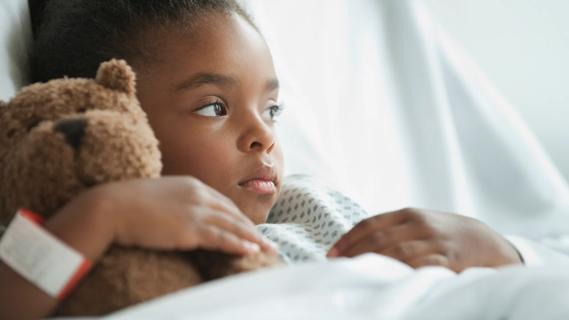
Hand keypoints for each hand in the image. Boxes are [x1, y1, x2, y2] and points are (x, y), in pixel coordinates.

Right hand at [95, 176, 276, 255]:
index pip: (223, 202)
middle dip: (252, 228)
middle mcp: (199, 195)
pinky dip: (239, 244)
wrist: (111, 206)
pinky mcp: (190, 228)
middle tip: (267, 241)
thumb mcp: (158, 197)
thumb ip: (175, 203)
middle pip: (233, 213)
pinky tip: (251, 251)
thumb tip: (179, 216)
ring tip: (267, 250)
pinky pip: (221, 237)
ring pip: (233, 226)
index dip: (238, 217)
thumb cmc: (128, 203)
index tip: (249, 227)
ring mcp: (195, 210)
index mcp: (192, 185)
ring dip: (253, 239)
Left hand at [327, 208, 521, 271]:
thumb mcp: (419, 223)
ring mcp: (435, 242)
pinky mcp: (450, 261)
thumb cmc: (445, 234)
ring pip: (397, 254)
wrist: (487, 242)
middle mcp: (420, 225)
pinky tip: (387, 281)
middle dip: (355, 255)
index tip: (332, 255)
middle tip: (338, 269)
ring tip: (356, 277)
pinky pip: (421, 267)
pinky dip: (402, 274)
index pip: (370, 225)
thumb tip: (355, 244)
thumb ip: (392, 230)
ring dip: (373, 265)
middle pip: (379, 240)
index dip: (348, 240)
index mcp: (409, 214)